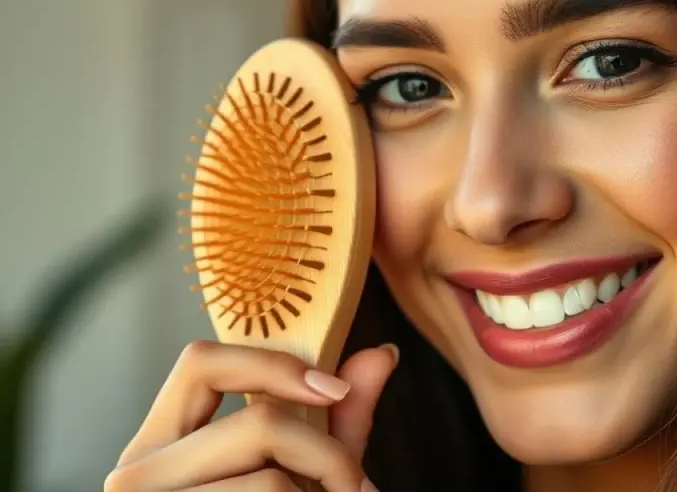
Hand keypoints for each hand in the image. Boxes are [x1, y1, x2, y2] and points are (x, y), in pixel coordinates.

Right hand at [105, 340, 397, 490]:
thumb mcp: (300, 474)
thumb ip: (337, 421)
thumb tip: (382, 354)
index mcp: (160, 442)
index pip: (201, 363)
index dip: (273, 363)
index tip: (334, 389)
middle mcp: (137, 473)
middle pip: (259, 424)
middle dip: (331, 454)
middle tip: (357, 486)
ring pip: (273, 481)